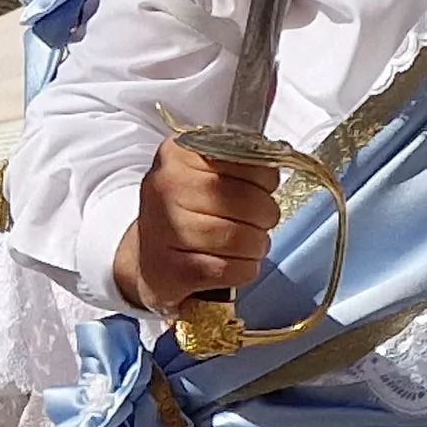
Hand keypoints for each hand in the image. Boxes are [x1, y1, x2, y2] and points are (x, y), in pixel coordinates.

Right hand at [113, 131, 281, 311]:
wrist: (146, 257)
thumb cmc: (184, 212)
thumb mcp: (204, 172)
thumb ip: (239, 159)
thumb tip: (279, 158)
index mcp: (177, 155)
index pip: (244, 158)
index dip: (266, 177)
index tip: (264, 187)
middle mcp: (165, 188)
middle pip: (245, 200)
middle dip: (266, 214)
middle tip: (261, 221)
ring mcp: (164, 230)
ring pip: (239, 238)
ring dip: (257, 245)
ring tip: (251, 244)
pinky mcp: (170, 270)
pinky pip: (229, 269)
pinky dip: (244, 269)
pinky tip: (237, 264)